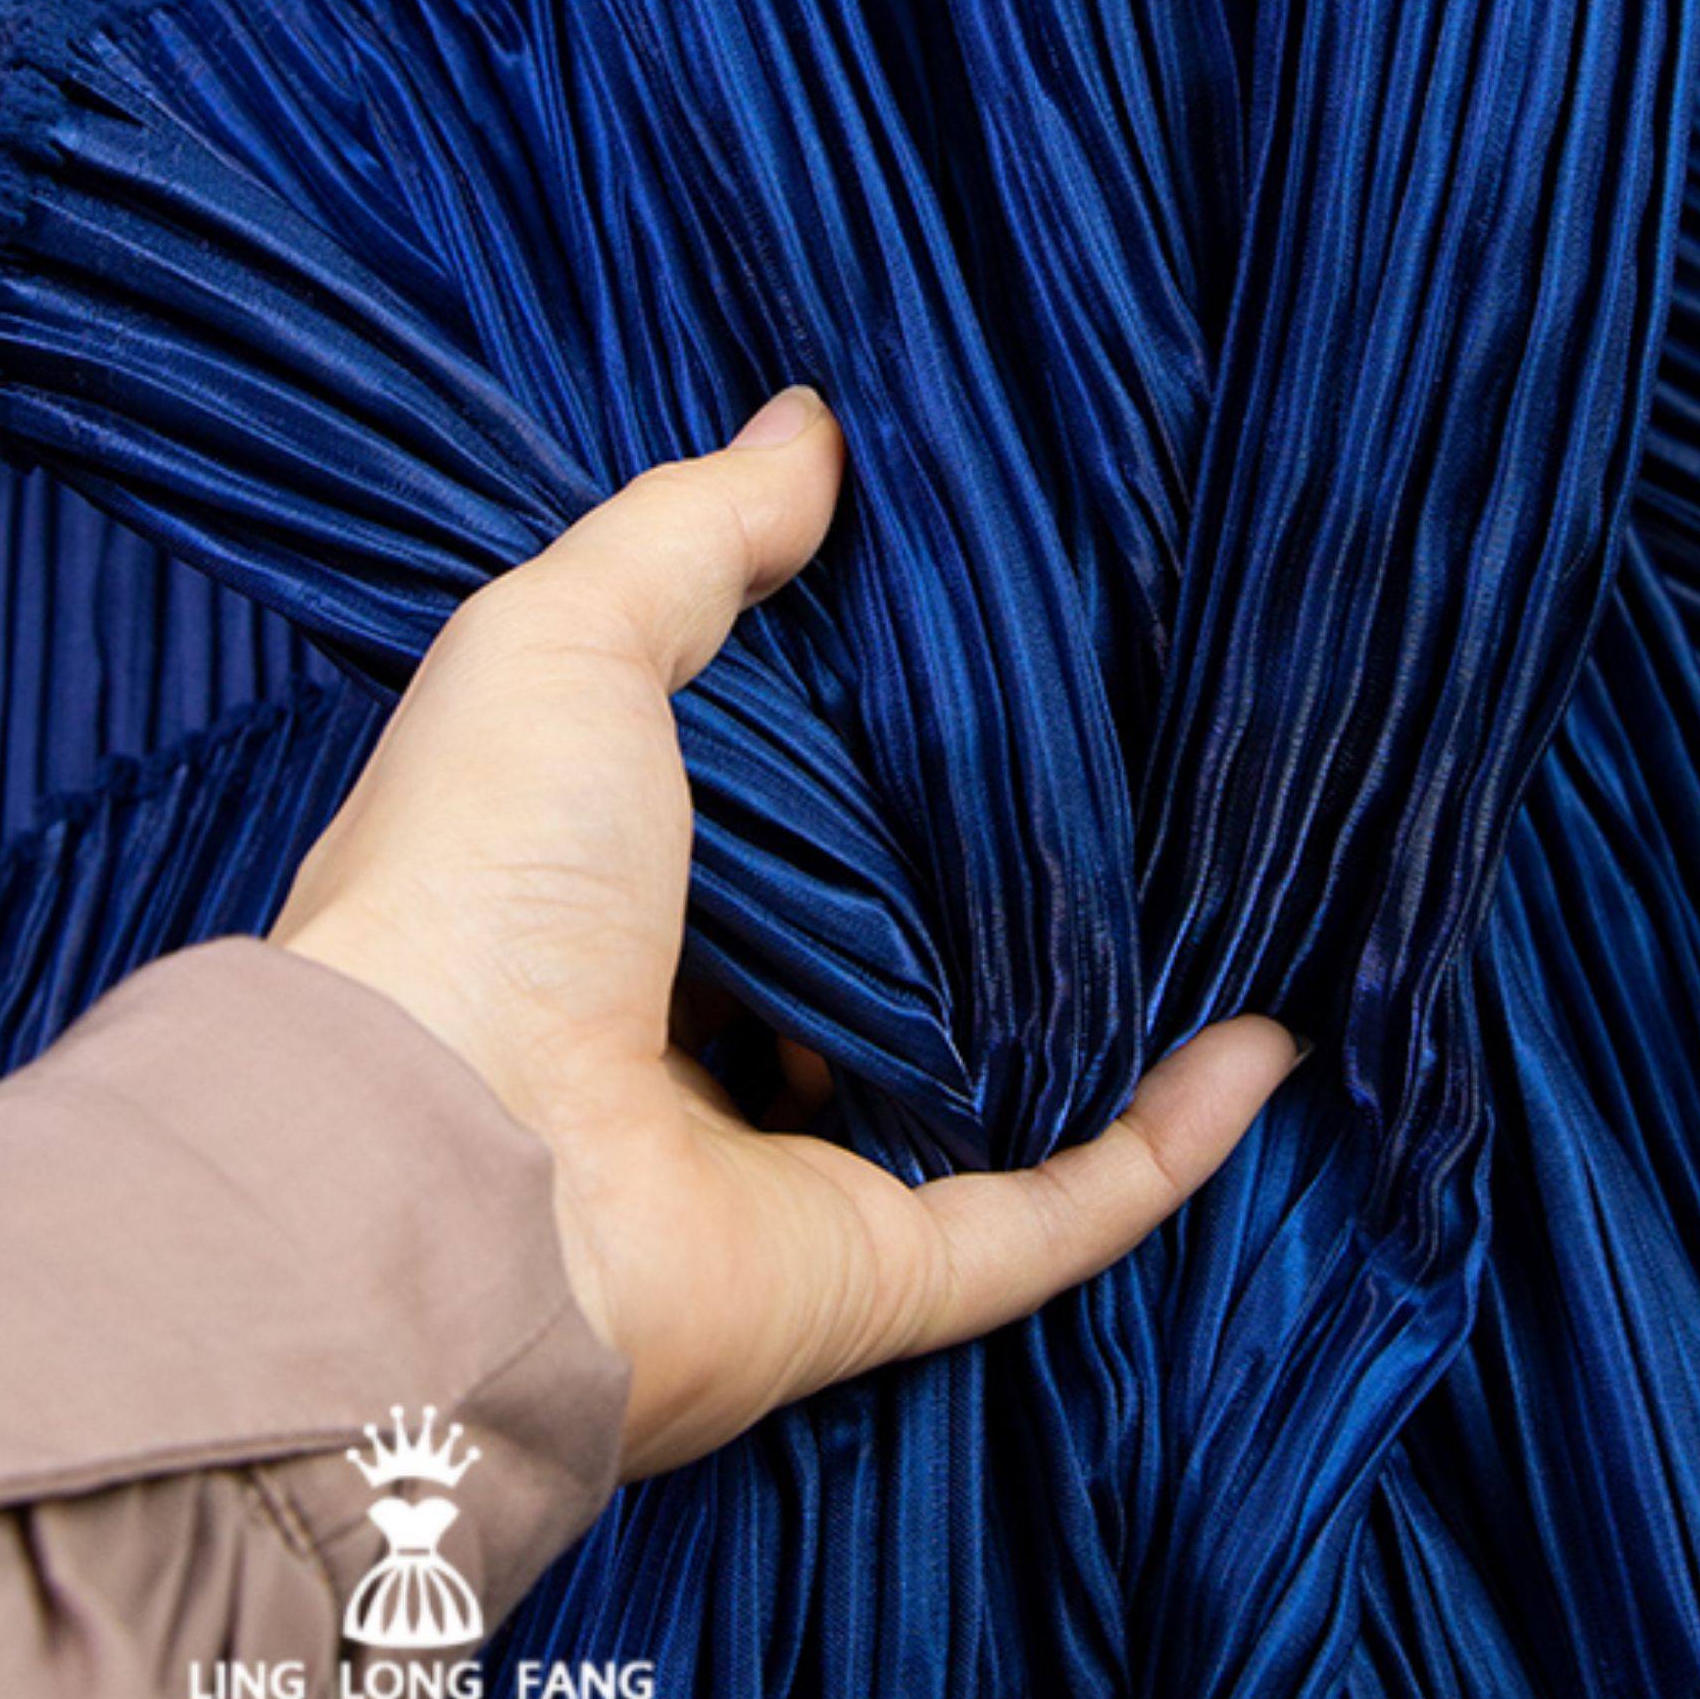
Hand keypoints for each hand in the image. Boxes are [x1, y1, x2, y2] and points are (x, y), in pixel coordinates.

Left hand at [275, 389, 1298, 1472]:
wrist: (440, 1166)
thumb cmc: (468, 890)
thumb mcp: (561, 645)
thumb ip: (689, 538)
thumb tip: (811, 426)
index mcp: (592, 898)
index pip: (753, 816)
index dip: (850, 743)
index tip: (978, 649)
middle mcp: (682, 1043)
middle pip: (870, 954)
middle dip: (982, 879)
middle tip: (1130, 768)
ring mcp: (781, 1166)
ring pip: (971, 1088)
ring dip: (1087, 1014)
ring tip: (1214, 900)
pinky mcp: (871, 1272)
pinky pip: (1049, 1211)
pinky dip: (1160, 1148)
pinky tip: (1260, 1051)